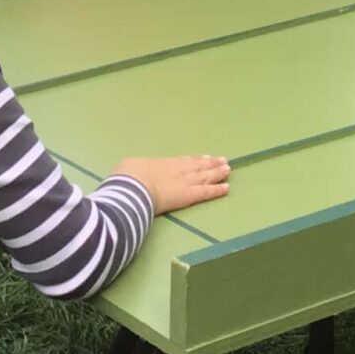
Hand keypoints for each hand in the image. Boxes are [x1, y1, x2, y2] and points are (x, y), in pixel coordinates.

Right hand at [116, 154, 231, 215]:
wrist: (132, 187)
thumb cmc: (126, 178)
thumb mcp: (128, 167)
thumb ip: (137, 170)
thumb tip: (133, 172)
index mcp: (162, 163)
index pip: (183, 161)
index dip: (195, 160)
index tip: (204, 158)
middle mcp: (177, 170)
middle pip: (197, 166)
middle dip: (210, 164)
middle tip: (223, 161)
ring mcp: (184, 182)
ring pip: (205, 176)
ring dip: (217, 173)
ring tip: (227, 169)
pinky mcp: (188, 195)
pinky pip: (206, 192)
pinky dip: (217, 190)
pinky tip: (227, 188)